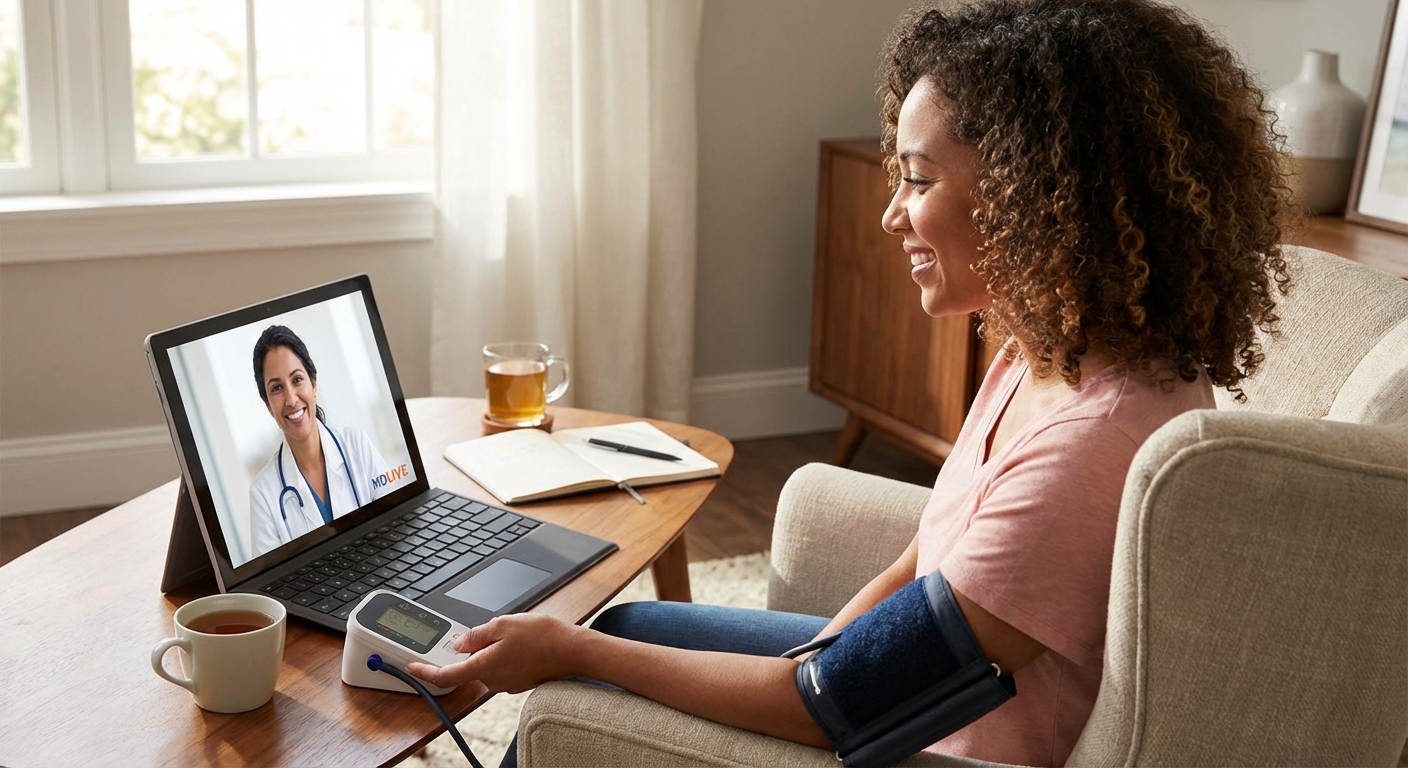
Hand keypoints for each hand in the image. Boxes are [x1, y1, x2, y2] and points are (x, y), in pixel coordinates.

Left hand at [405, 613, 585, 693]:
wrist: (573, 651)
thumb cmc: (543, 637)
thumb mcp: (503, 624)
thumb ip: (477, 635)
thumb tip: (460, 644)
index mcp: (483, 666)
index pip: (445, 675)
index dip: (424, 672)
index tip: (411, 666)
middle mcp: (492, 680)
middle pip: (467, 666)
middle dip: (470, 648)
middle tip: (486, 629)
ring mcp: (506, 683)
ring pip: (485, 664)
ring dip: (489, 649)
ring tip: (512, 631)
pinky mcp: (517, 681)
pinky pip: (500, 667)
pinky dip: (502, 654)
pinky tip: (520, 641)